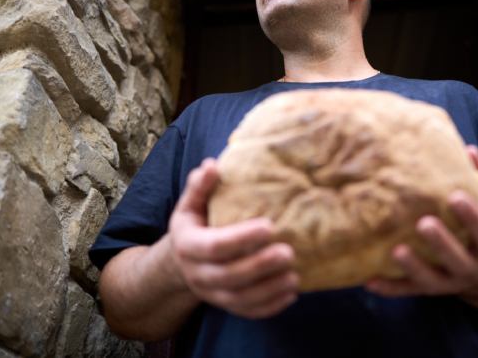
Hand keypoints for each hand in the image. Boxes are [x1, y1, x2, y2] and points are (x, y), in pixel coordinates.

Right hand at [168, 158, 299, 318]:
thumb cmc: (195, 224)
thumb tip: (212, 165)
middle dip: (260, 266)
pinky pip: (247, 311)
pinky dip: (270, 306)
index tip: (269, 226)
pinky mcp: (226, 305)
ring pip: (240, 299)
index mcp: (188, 246)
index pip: (214, 246)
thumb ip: (200, 186)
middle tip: (290, 252)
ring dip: (269, 290)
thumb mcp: (191, 205)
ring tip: (295, 277)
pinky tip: (292, 293)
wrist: (182, 261)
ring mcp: (211, 294)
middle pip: (229, 276)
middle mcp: (198, 274)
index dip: (241, 238)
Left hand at [365, 145, 477, 297]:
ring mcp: (447, 283)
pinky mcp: (425, 292)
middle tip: (424, 223)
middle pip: (457, 259)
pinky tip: (368, 280)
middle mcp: (470, 269)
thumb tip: (469, 150)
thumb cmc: (477, 231)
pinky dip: (387, 288)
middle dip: (441, 242)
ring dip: (413, 267)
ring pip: (430, 281)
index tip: (455, 196)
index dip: (472, 216)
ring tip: (396, 250)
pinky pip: (405, 291)